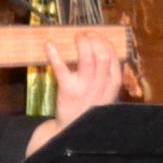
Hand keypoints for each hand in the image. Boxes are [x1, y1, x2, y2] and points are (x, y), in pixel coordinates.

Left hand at [28, 30, 128, 149]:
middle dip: (95, 39)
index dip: (105, 42)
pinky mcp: (67, 90)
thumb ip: (106, 75)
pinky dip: (54, 55)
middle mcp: (101, 85)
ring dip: (82, 43)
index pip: (113, 57)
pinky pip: (62, 68)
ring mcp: (85, 88)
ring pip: (88, 59)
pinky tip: (49, 45)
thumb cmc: (88, 107)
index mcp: (113, 84)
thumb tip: (101, 49)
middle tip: (85, 33)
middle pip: (103, 55)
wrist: (72, 129)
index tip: (96, 35)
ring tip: (76, 36)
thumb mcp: (105, 93)